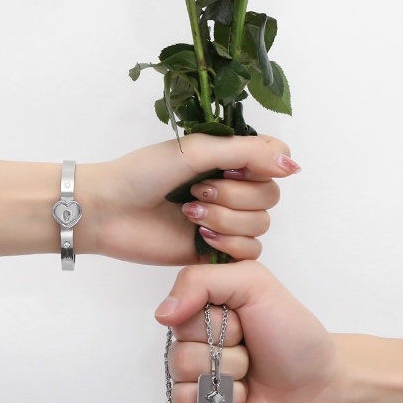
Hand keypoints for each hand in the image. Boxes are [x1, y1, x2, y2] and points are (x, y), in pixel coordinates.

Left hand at [82, 135, 299, 264]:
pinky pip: (250, 251)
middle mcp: (233, 187)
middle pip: (270, 195)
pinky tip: (199, 235)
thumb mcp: (197, 151)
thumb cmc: (143, 173)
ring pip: (261, 224)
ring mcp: (226, 220)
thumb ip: (247, 153)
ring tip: (190, 213)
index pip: (276, 160)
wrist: (108, 210)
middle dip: (235, 195)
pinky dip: (228, 243)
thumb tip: (294, 165)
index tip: (231, 167)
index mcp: (229, 158)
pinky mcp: (217, 251)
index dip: (261, 167)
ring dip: (225, 218)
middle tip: (197, 190)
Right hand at [155, 260, 337, 402]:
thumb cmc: (295, 335)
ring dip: (226, 394)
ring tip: (251, 392)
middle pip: (179, 362)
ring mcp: (198, 399)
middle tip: (253, 362)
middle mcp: (194, 360)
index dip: (214, 328)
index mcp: (200, 324)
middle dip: (225, 362)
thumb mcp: (255, 284)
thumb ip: (202, 281)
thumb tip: (162, 314)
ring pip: (181, 398)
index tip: (243, 327)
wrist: (327, 389)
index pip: (178, 324)